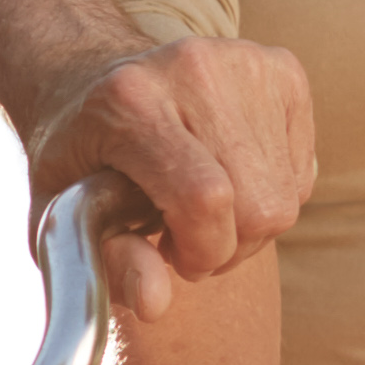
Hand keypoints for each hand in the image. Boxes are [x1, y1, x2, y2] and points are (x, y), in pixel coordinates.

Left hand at [29, 34, 317, 329]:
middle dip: (226, 247)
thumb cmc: (77, 159)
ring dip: (248, 227)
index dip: (202, 251)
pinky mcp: (282, 68)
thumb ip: (106, 264)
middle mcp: (190, 68)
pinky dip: (270, 194)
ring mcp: (243, 61)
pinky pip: (301, 173)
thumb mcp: (62, 217)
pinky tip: (227, 177)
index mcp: (128, 102)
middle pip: (258, 205)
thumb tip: (155, 303)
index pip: (204, 197)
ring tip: (199, 208)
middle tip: (181, 236)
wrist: (90, 78)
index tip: (174, 258)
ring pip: (285, 197)